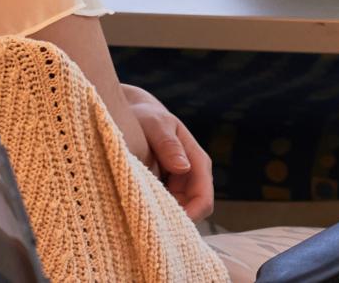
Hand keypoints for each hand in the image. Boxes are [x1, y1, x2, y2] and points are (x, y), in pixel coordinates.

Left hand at [121, 84, 213, 220]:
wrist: (135, 113)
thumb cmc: (148, 116)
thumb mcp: (156, 125)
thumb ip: (168, 144)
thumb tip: (183, 167)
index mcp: (198, 162)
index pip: (204, 200)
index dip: (190, 216)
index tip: (165, 224)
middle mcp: (192, 177)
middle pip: (191, 213)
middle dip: (172, 221)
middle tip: (146, 220)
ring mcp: (179, 186)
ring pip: (176, 214)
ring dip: (160, 218)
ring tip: (138, 210)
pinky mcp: (164, 191)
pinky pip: (162, 210)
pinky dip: (152, 212)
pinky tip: (135, 206)